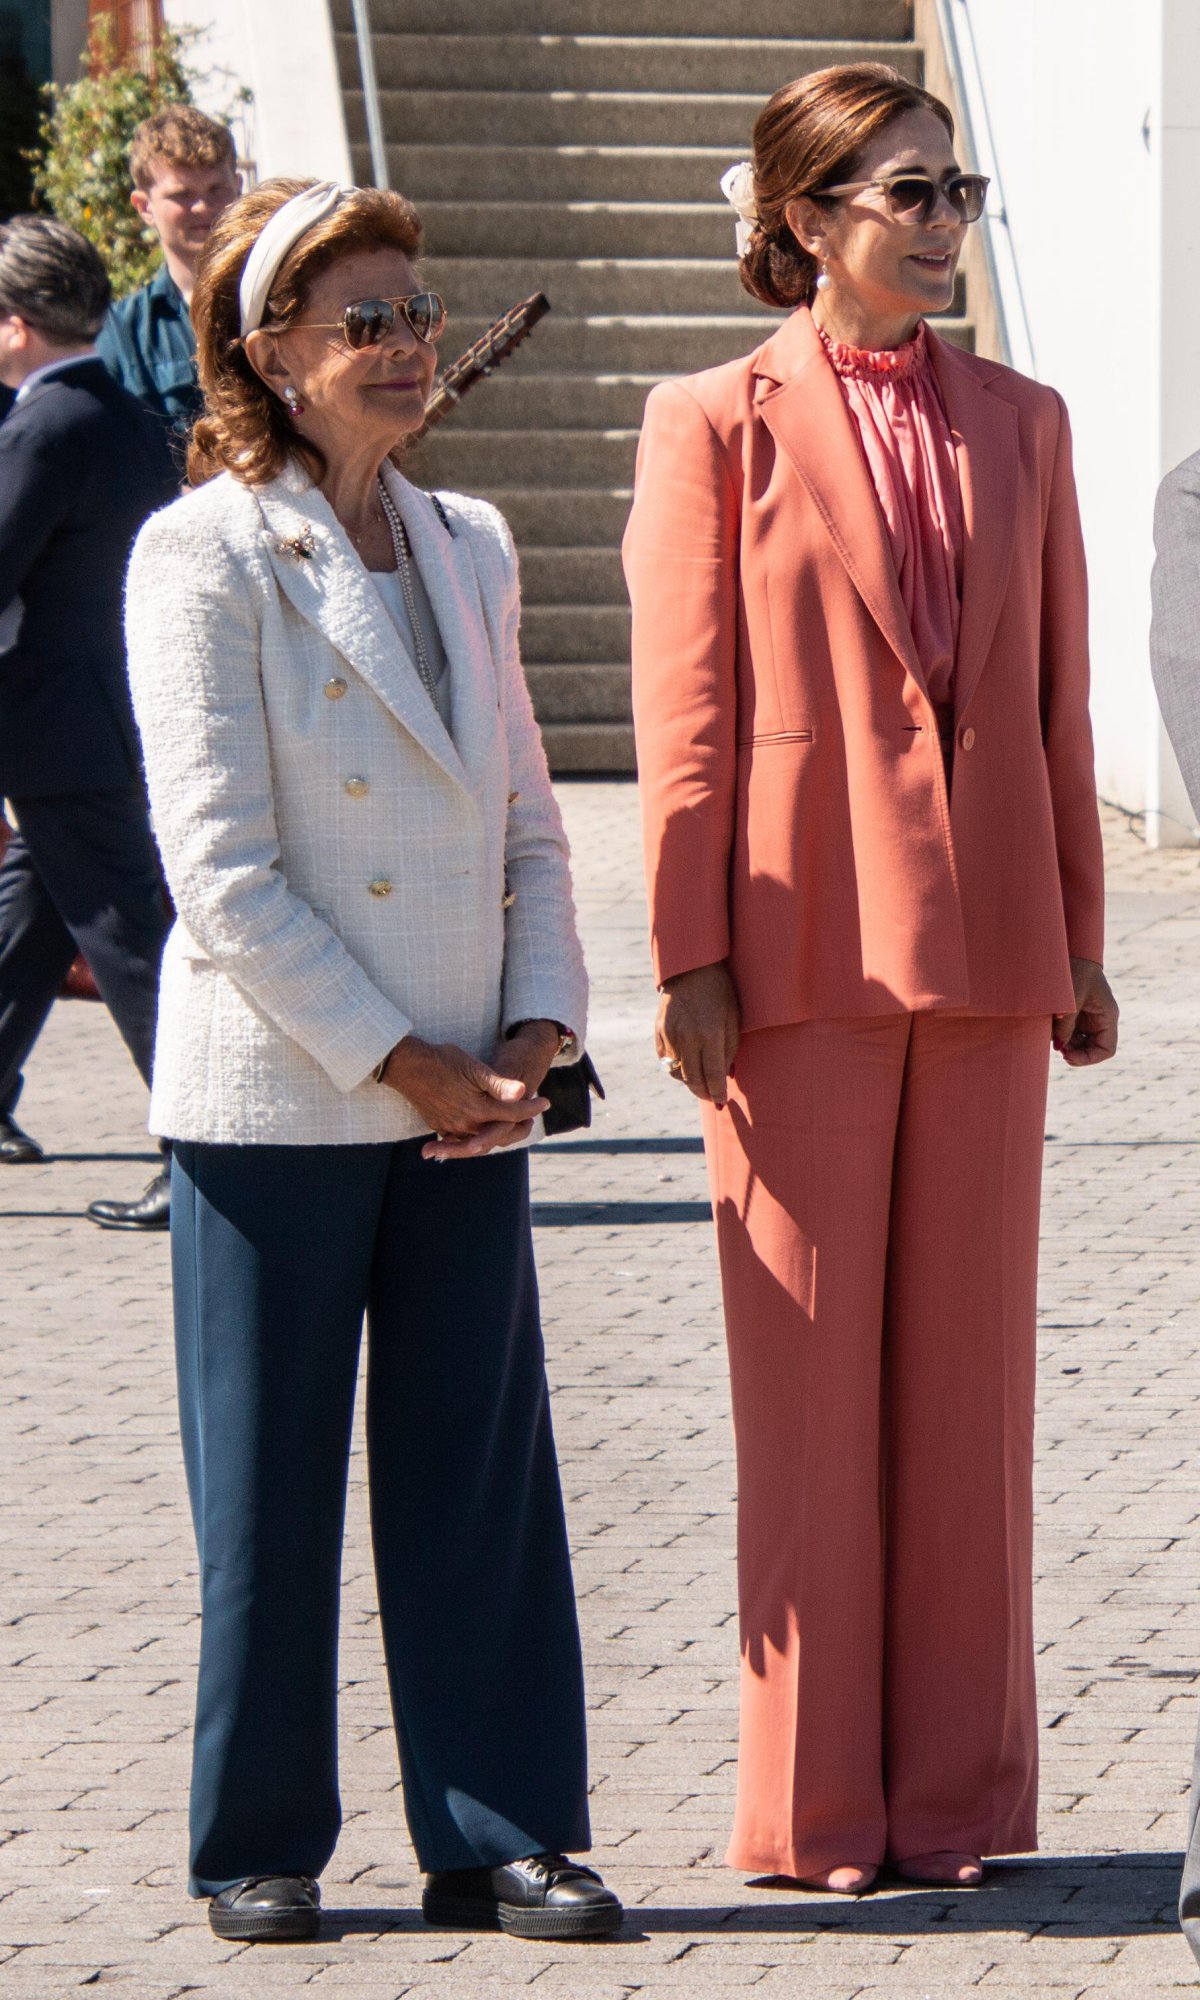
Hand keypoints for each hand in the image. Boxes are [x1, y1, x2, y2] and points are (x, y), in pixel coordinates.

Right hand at [378, 1034, 548, 1160]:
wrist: (405, 1065)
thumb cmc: (441, 1060)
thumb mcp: (473, 1067)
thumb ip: (498, 1084)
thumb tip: (523, 1092)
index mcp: (477, 1109)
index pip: (513, 1113)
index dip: (532, 1107)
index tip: (546, 1101)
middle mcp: (465, 1123)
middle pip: (499, 1133)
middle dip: (518, 1127)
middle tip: (531, 1118)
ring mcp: (450, 1127)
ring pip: (481, 1138)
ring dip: (498, 1133)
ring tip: (512, 1123)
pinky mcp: (438, 1125)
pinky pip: (462, 1138)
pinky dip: (475, 1136)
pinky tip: (480, 1130)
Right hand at [656, 960, 739, 1106]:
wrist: (691, 968)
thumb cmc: (719, 992)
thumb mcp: (733, 1018)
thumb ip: (730, 1049)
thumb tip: (725, 1077)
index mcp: (710, 1033)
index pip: (713, 1075)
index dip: (717, 1092)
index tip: (721, 1102)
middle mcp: (687, 1037)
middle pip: (692, 1079)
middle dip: (703, 1092)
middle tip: (711, 1099)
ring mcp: (670, 1035)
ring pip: (676, 1072)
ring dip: (689, 1082)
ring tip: (700, 1082)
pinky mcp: (659, 1031)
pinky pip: (666, 1060)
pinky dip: (676, 1067)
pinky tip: (687, 1066)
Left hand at [1053, 957, 1118, 1066]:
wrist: (1069, 952)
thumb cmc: (1074, 971)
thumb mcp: (1070, 998)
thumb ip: (1066, 1024)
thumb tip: (1060, 1047)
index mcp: (1107, 1015)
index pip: (1107, 1049)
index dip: (1090, 1058)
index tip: (1069, 1056)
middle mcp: (1101, 1020)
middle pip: (1093, 1049)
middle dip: (1075, 1053)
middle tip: (1057, 1049)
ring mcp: (1089, 1018)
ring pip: (1080, 1043)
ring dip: (1066, 1044)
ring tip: (1052, 1035)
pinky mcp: (1077, 1015)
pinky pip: (1071, 1033)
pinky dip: (1061, 1035)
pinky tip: (1051, 1029)